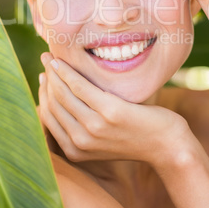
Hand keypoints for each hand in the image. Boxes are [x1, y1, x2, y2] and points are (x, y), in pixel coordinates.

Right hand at [39, 52, 188, 163]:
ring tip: (50, 57)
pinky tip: (62, 61)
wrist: (166, 145)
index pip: (49, 117)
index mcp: (76, 151)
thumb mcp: (103, 139)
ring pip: (62, 93)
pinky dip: (67, 71)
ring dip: (53, 71)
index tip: (43, 77)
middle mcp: (80, 141)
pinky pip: (79, 86)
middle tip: (44, 61)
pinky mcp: (109, 111)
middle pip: (53, 104)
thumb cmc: (135, 136)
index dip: (42, 94)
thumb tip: (66, 100)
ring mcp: (94, 127)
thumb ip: (83, 126)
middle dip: (45, 79)